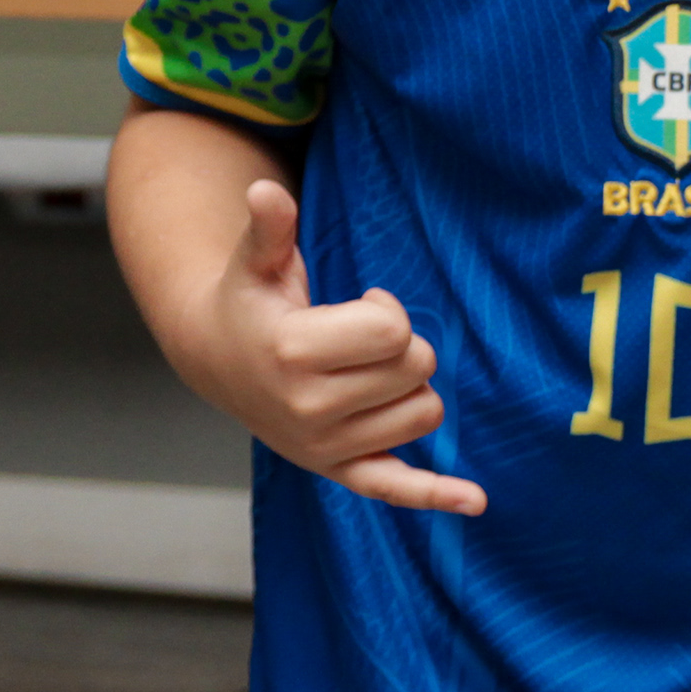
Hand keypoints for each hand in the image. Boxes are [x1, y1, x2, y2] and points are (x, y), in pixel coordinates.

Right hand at [182, 180, 487, 515]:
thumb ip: (270, 227)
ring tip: (368, 369)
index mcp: (292, 353)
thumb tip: (265, 189)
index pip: (394, 332)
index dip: (387, 308)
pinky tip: (476, 502)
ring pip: (424, 414)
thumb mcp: (256, 262)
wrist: (215, 360)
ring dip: (411, 386)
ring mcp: (324, 447)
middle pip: (417, 371)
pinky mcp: (336, 470)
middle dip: (403, 343)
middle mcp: (309, 409)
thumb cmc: (248, 301)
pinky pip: (396, 489)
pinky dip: (437, 495)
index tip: (362, 301)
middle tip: (361, 334)